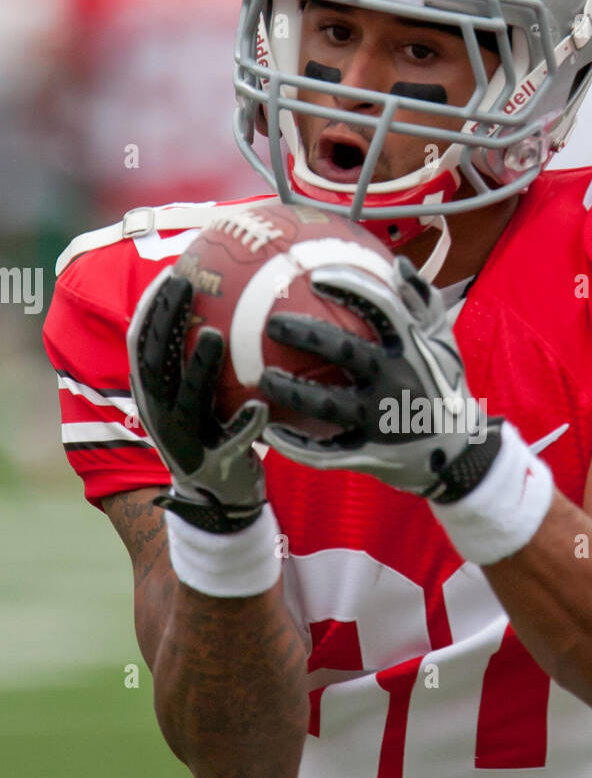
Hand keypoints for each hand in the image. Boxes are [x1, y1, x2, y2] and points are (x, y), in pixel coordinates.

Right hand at [127, 267, 268, 531]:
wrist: (220, 503)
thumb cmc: (217, 435)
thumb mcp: (203, 398)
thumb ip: (205, 360)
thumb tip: (234, 304)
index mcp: (156, 396)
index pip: (144, 346)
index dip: (152, 310)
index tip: (171, 274)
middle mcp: (163, 416)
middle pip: (157, 363)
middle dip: (167, 322)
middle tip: (186, 285)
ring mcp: (186, 442)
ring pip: (188, 400)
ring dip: (200, 367)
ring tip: (216, 335)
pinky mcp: (214, 465)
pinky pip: (231, 442)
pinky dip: (244, 424)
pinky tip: (262, 405)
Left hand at [259, 257, 502, 499]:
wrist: (460, 455)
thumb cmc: (445, 389)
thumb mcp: (445, 345)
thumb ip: (425, 304)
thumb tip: (400, 265)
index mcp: (415, 350)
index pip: (383, 308)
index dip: (350, 287)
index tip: (317, 277)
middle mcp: (398, 382)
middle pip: (345, 352)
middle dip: (306, 334)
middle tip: (273, 323)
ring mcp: (382, 421)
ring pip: (327, 404)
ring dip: (291, 391)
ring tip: (263, 378)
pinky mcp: (370, 454)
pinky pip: (327, 451)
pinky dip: (297, 445)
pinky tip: (269, 432)